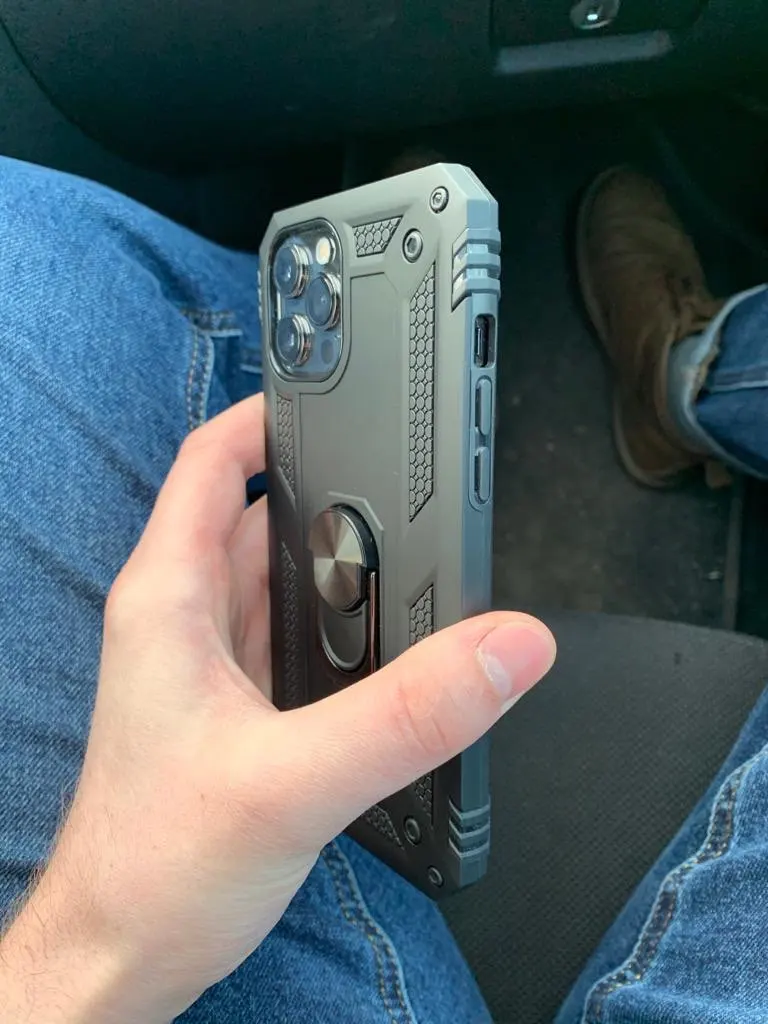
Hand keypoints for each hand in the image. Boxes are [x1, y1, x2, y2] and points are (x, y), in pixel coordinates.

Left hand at [0, 395, 555, 1022]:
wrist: (122, 957)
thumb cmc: (158, 870)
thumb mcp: (298, 781)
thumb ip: (409, 713)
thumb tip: (504, 647)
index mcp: (171, 601)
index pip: (210, 464)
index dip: (267, 417)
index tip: (334, 398)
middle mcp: (185, 620)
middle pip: (257, 515)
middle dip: (327, 492)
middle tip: (405, 485)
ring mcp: (207, 664)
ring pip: (277, 578)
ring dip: (335, 562)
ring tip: (410, 555)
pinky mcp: (231, 707)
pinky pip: (288, 634)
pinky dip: (333, 622)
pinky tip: (382, 645)